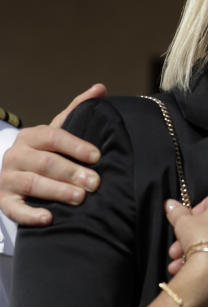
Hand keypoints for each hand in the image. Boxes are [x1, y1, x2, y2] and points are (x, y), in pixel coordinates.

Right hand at [0, 84, 106, 224]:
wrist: (15, 173)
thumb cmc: (46, 152)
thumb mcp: (58, 130)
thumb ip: (77, 110)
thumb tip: (100, 88)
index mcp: (31, 137)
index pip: (52, 137)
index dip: (75, 146)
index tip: (97, 156)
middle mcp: (16, 155)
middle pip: (44, 162)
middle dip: (71, 172)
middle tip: (95, 183)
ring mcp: (7, 178)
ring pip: (31, 183)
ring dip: (56, 191)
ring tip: (79, 198)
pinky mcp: (3, 201)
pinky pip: (13, 210)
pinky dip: (30, 215)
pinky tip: (49, 218)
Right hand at [165, 189, 207, 285]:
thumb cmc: (202, 241)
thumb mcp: (183, 223)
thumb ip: (177, 212)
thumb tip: (171, 204)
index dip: (195, 216)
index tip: (185, 228)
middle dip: (197, 238)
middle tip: (179, 250)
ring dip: (207, 251)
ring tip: (184, 265)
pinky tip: (207, 271)